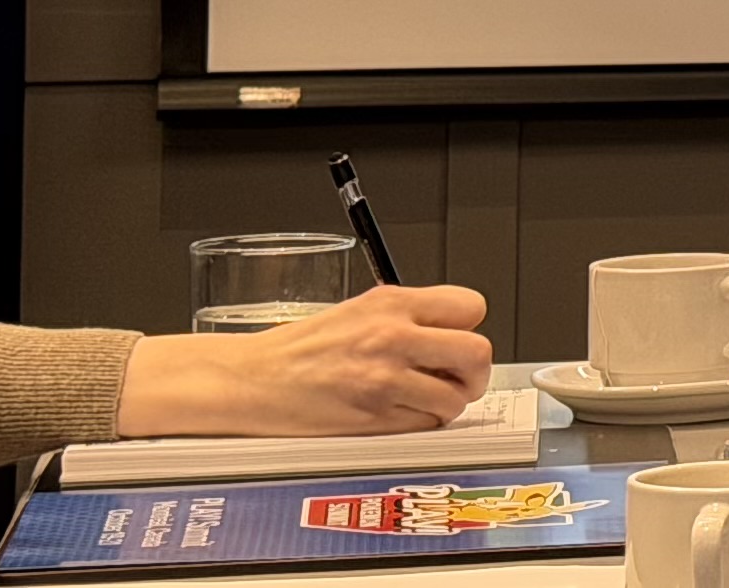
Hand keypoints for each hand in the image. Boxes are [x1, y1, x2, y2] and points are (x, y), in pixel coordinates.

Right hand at [116, 284, 493, 436]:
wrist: (251, 380)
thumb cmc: (298, 349)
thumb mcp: (359, 310)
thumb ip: (408, 317)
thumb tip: (452, 334)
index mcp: (391, 303)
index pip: (471, 306)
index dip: (470, 327)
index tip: (459, 339)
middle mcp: (393, 337)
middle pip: (477, 353)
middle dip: (474, 372)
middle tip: (459, 379)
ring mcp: (385, 379)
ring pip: (456, 398)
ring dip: (448, 404)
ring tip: (426, 401)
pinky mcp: (374, 418)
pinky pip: (426, 425)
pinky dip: (422, 424)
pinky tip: (401, 414)